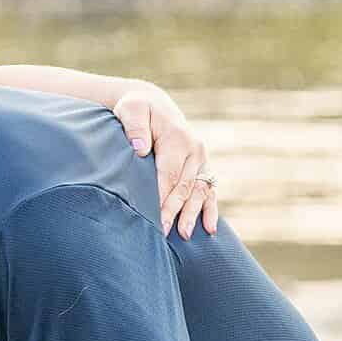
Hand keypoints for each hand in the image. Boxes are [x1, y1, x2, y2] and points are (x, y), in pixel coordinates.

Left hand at [112, 84, 218, 239]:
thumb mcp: (131, 110)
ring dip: (193, 214)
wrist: (155, 106)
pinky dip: (210, 209)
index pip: (169, 173)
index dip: (162, 197)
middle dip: (174, 211)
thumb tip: (140, 148)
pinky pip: (209, 190)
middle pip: (184, 186)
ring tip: (184, 235)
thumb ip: (134, 127)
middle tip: (162, 232)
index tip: (153, 217)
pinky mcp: (202, 167)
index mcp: (178, 138)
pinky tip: (210, 229)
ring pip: (199, 191)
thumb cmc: (138, 110)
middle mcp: (195, 149)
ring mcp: (201, 159)